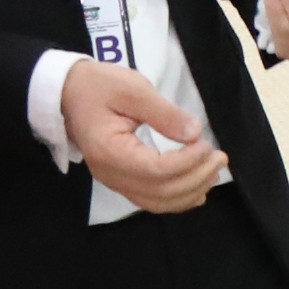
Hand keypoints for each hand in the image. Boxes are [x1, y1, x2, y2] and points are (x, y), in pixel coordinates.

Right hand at [59, 55, 226, 212]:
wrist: (68, 93)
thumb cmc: (98, 86)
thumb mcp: (132, 89)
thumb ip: (164, 113)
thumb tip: (194, 132)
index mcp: (110, 151)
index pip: (156, 170)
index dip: (187, 162)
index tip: (207, 144)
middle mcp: (110, 174)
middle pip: (159, 192)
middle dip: (196, 178)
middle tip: (220, 158)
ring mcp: (114, 180)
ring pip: (156, 202)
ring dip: (190, 192)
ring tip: (214, 171)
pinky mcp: (121, 179)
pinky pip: (150, 199)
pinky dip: (177, 198)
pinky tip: (198, 188)